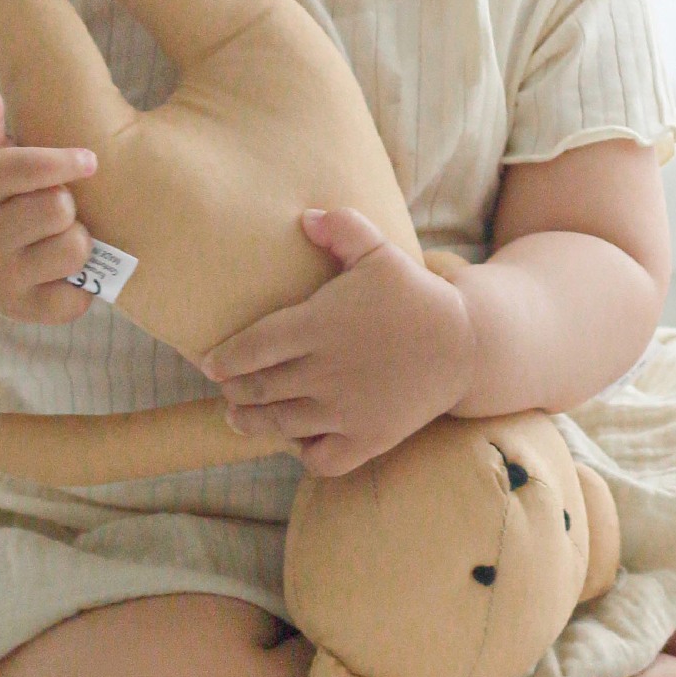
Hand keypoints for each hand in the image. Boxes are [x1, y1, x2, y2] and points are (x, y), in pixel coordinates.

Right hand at [0, 78, 99, 323]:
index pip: (28, 169)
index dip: (66, 161)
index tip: (88, 159)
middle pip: (59, 208)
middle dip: (65, 197)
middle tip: (52, 198)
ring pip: (74, 250)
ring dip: (76, 236)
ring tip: (56, 229)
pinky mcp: (19, 313)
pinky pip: (78, 298)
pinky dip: (79, 281)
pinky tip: (58, 264)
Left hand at [200, 206, 475, 476]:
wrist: (466, 343)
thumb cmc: (415, 294)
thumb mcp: (380, 251)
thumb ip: (341, 229)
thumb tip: (304, 217)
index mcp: (319, 325)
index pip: (252, 347)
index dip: (224, 358)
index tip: (209, 363)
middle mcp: (325, 371)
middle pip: (260, 389)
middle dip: (235, 391)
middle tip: (227, 389)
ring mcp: (346, 409)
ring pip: (281, 425)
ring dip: (252, 423)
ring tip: (238, 416)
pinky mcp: (368, 438)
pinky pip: (322, 459)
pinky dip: (303, 453)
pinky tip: (298, 440)